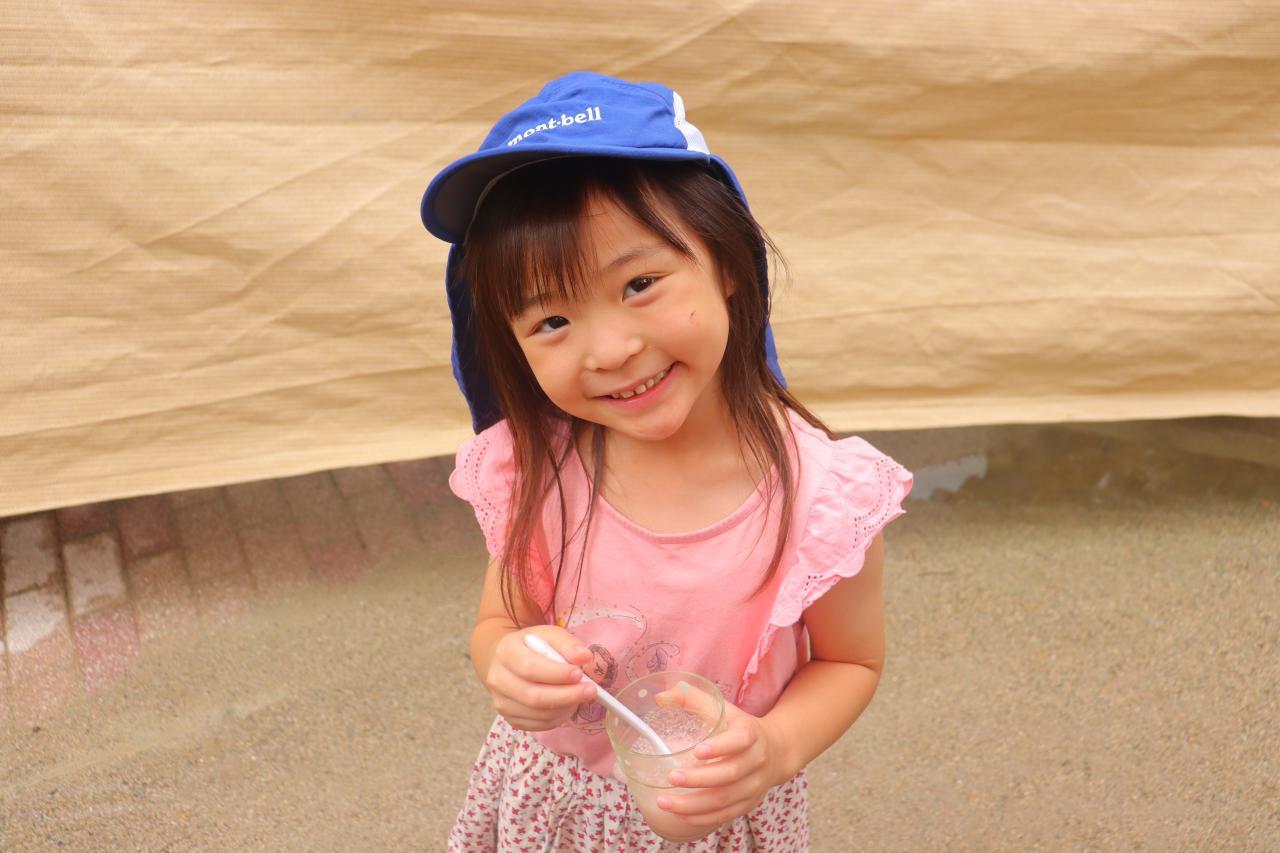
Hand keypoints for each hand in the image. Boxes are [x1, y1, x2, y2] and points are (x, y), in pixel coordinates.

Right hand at [483, 627, 596, 730]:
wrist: (508, 662)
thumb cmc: (532, 647)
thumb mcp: (548, 635)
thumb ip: (567, 644)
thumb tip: (584, 657)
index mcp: (506, 652)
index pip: (530, 668)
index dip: (556, 674)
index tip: (579, 674)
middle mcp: (497, 678)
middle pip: (533, 696)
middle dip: (566, 696)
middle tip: (590, 691)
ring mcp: (501, 702)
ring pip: (537, 714)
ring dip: (565, 708)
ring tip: (580, 696)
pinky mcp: (509, 718)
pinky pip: (537, 725)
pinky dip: (558, 718)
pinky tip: (567, 705)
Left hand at [650, 685, 785, 829]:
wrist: (776, 751)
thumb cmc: (740, 728)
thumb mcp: (724, 709)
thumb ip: (693, 699)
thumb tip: (661, 697)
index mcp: (750, 734)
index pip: (739, 741)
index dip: (720, 747)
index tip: (697, 751)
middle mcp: (756, 761)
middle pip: (729, 774)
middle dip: (698, 779)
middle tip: (671, 777)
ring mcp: (754, 786)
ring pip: (725, 800)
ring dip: (693, 804)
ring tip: (665, 801)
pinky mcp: (748, 804)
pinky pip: (725, 815)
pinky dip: (702, 817)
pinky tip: (680, 814)